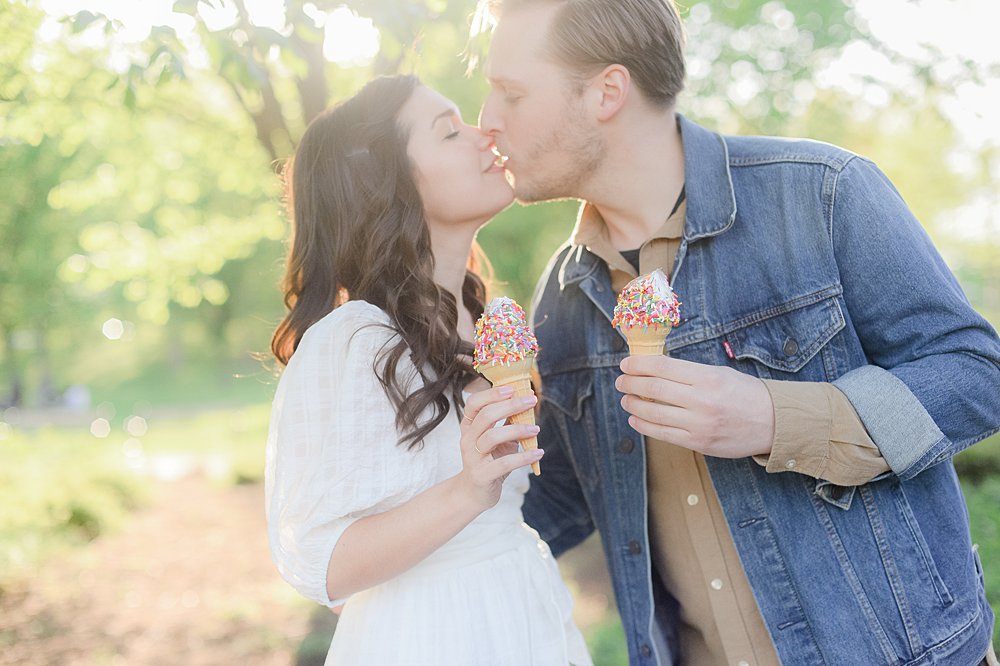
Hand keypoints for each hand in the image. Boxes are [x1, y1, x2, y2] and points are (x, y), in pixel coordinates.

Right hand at [457, 385, 543, 510]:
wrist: (474, 493)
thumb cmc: (488, 461)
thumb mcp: (496, 439)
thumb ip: (507, 422)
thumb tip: (525, 401)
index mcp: (469, 427)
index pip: (474, 404)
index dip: (491, 394)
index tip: (512, 388)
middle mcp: (468, 439)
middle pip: (486, 416)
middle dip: (510, 406)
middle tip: (531, 401)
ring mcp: (473, 457)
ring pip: (493, 436)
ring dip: (518, 429)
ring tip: (536, 429)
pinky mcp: (482, 475)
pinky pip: (504, 463)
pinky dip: (524, 457)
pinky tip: (538, 452)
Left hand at [616, 355, 774, 457]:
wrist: (774, 423)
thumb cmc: (745, 394)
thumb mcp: (719, 373)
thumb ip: (688, 373)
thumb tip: (653, 370)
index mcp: (707, 378)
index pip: (662, 367)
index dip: (638, 365)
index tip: (626, 364)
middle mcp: (702, 401)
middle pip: (653, 389)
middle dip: (630, 384)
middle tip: (621, 381)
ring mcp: (699, 424)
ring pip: (653, 413)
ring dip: (633, 405)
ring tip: (626, 399)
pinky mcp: (699, 443)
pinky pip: (662, 434)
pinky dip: (644, 425)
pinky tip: (636, 418)